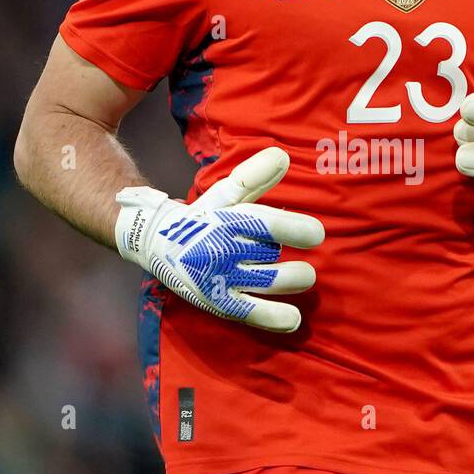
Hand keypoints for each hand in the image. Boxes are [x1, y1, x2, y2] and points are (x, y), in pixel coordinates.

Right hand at [114, 147, 323, 331]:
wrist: (156, 244)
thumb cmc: (202, 217)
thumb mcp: (225, 194)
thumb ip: (254, 177)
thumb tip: (282, 154)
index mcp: (227, 219)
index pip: (263, 223)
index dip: (293, 229)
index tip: (317, 235)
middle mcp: (223, 249)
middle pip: (268, 253)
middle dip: (284, 253)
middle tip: (298, 256)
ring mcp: (221, 278)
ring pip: (265, 282)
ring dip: (290, 281)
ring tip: (305, 276)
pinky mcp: (219, 302)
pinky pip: (250, 312)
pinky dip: (273, 318)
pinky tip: (294, 319)